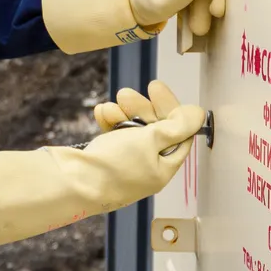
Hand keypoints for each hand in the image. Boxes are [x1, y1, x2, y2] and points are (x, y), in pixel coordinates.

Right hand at [0, 89, 203, 249]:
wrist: (71, 182)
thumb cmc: (112, 166)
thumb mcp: (150, 140)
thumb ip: (176, 126)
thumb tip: (198, 115)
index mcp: (163, 169)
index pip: (178, 134)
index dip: (170, 109)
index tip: (157, 88)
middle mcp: (146, 169)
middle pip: (154, 130)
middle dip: (141, 108)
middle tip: (129, 94)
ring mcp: (124, 165)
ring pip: (131, 130)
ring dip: (122, 113)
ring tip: (111, 106)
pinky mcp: (104, 160)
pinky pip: (112, 136)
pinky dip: (108, 122)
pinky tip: (101, 113)